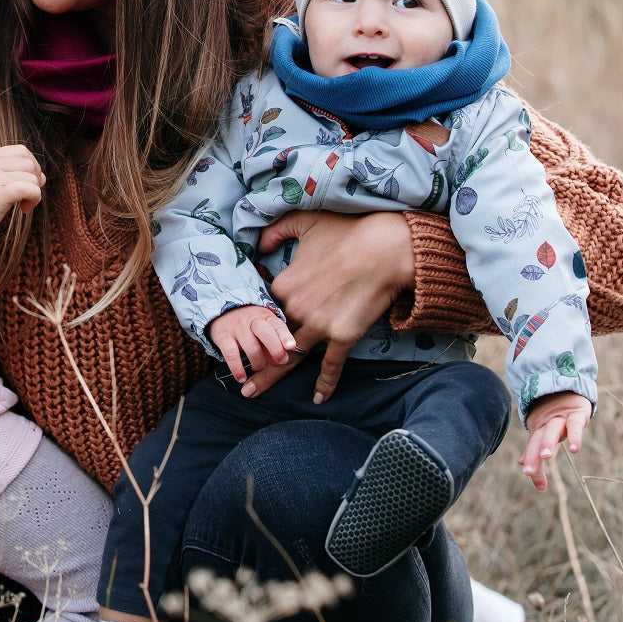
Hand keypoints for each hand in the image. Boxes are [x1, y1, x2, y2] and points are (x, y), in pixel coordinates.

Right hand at [0, 145, 43, 267]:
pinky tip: (24, 209)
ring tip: (23, 206)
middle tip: (28, 197)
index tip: (27, 184)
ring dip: (35, 193)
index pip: (21, 151)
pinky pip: (29, 189)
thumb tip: (42, 176)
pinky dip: (34, 199)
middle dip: (36, 180)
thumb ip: (8, 174)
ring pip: (32, 176)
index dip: (32, 167)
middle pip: (29, 163)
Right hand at [208, 305, 297, 385]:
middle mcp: (251, 319)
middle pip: (265, 333)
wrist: (222, 312)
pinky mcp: (222, 336)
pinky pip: (231, 354)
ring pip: (250, 347)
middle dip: (275, 349)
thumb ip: (275, 343)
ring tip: (259, 367)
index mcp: (265, 316)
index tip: (291, 346)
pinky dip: (237, 369)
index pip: (277, 324)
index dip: (285, 335)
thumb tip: (282, 361)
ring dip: (258, 362)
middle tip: (280, 362)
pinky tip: (241, 378)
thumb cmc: (250, 325)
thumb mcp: (265, 327)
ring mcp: (237, 328)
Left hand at [240, 210, 413, 400]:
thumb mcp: (305, 222)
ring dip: (270, 377)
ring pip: (289, 357)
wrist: (386, 248)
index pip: (263, 309)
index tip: (244, 333)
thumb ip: (277, 231)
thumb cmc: (346, 232)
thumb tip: (260, 244)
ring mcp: (319, 324)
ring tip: (251, 393)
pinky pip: (331, 365)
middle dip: (250, 359)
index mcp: (283, 284)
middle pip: (268, 338)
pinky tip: (318, 399)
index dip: (256, 320)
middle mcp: (296, 308)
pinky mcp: (344, 335)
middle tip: (236, 380)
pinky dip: (325, 384)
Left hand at [520, 391, 591, 490]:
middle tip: (529, 471)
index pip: (532, 447)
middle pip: (538, 440)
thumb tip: (523, 465)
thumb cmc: (554, 414)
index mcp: (538, 429)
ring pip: (553, 431)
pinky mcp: (576, 414)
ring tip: (546, 457)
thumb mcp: (544, 431)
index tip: (529, 476)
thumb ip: (535, 449)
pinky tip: (574, 449)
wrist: (566, 387)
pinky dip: (574, 436)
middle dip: (533, 455)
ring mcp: (561, 418)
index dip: (531, 462)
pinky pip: (575, 426)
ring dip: (548, 443)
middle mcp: (547, 424)